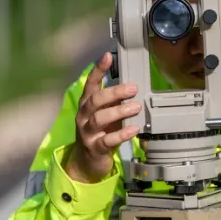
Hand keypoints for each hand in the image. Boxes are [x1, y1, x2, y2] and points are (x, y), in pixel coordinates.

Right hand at [64, 52, 140, 183]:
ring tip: (136, 107)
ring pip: (99, 119)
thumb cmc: (100, 133)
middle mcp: (84, 116)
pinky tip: (134, 129)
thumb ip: (115, 101)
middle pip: (95, 100)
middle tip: (133, 88)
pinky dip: (121, 134)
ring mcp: (88, 133)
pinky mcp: (95, 148)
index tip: (107, 56)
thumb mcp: (106, 114)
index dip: (98, 70)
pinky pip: (107, 140)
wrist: (86, 163)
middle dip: (114, 92)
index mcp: (87, 105)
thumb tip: (132, 86)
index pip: (90, 85)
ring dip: (119, 111)